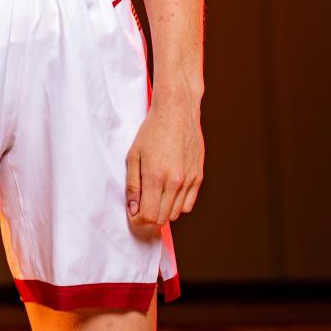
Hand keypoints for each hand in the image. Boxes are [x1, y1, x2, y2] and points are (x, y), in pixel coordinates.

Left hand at [125, 98, 202, 225]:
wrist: (176, 112)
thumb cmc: (152, 131)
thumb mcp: (134, 155)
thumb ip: (132, 185)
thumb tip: (133, 208)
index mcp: (155, 176)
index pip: (148, 215)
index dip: (138, 219)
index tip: (133, 212)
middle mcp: (174, 181)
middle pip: (162, 218)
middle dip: (149, 216)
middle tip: (142, 204)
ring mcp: (189, 180)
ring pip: (176, 213)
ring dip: (164, 210)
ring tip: (155, 195)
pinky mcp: (198, 177)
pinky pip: (189, 204)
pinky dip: (178, 204)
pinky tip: (169, 192)